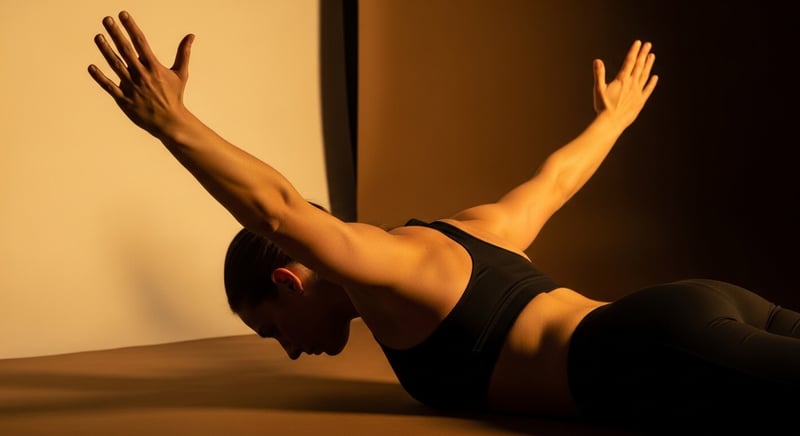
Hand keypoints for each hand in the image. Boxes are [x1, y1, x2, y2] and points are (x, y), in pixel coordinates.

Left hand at [88, 11, 193, 137]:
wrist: (170, 122)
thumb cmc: (174, 97)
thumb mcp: (181, 74)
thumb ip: (183, 53)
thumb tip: (191, 36)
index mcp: (154, 67)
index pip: (141, 42)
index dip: (131, 27)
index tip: (122, 14)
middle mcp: (142, 75)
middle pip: (126, 50)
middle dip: (116, 34)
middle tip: (107, 19)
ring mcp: (132, 87)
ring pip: (116, 65)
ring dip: (106, 50)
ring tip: (98, 36)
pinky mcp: (124, 100)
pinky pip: (109, 87)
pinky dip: (100, 77)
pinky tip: (91, 67)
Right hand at [593, 40, 657, 126]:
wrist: (611, 122)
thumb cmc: (603, 106)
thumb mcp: (598, 89)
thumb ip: (599, 74)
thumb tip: (597, 60)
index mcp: (622, 80)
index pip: (629, 61)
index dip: (634, 51)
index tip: (638, 43)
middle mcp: (632, 84)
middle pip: (639, 66)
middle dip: (643, 54)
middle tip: (648, 45)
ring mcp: (638, 92)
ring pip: (645, 75)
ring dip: (648, 65)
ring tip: (652, 56)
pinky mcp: (640, 100)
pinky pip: (648, 90)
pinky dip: (652, 83)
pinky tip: (655, 77)